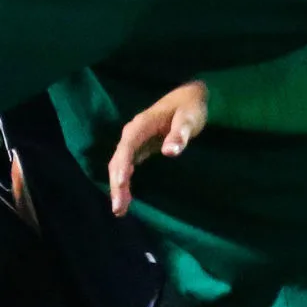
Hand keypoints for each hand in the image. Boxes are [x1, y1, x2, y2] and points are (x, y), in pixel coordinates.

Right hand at [107, 81, 209, 216]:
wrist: (188, 97)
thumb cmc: (190, 107)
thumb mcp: (189, 118)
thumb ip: (180, 134)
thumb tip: (169, 153)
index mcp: (141, 125)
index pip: (127, 147)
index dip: (123, 166)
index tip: (121, 184)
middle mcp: (132, 134)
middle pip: (118, 160)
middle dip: (116, 184)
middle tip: (119, 209)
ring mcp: (133, 142)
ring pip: (119, 166)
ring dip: (118, 187)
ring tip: (120, 210)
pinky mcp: (138, 149)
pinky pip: (126, 167)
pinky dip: (123, 183)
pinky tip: (126, 198)